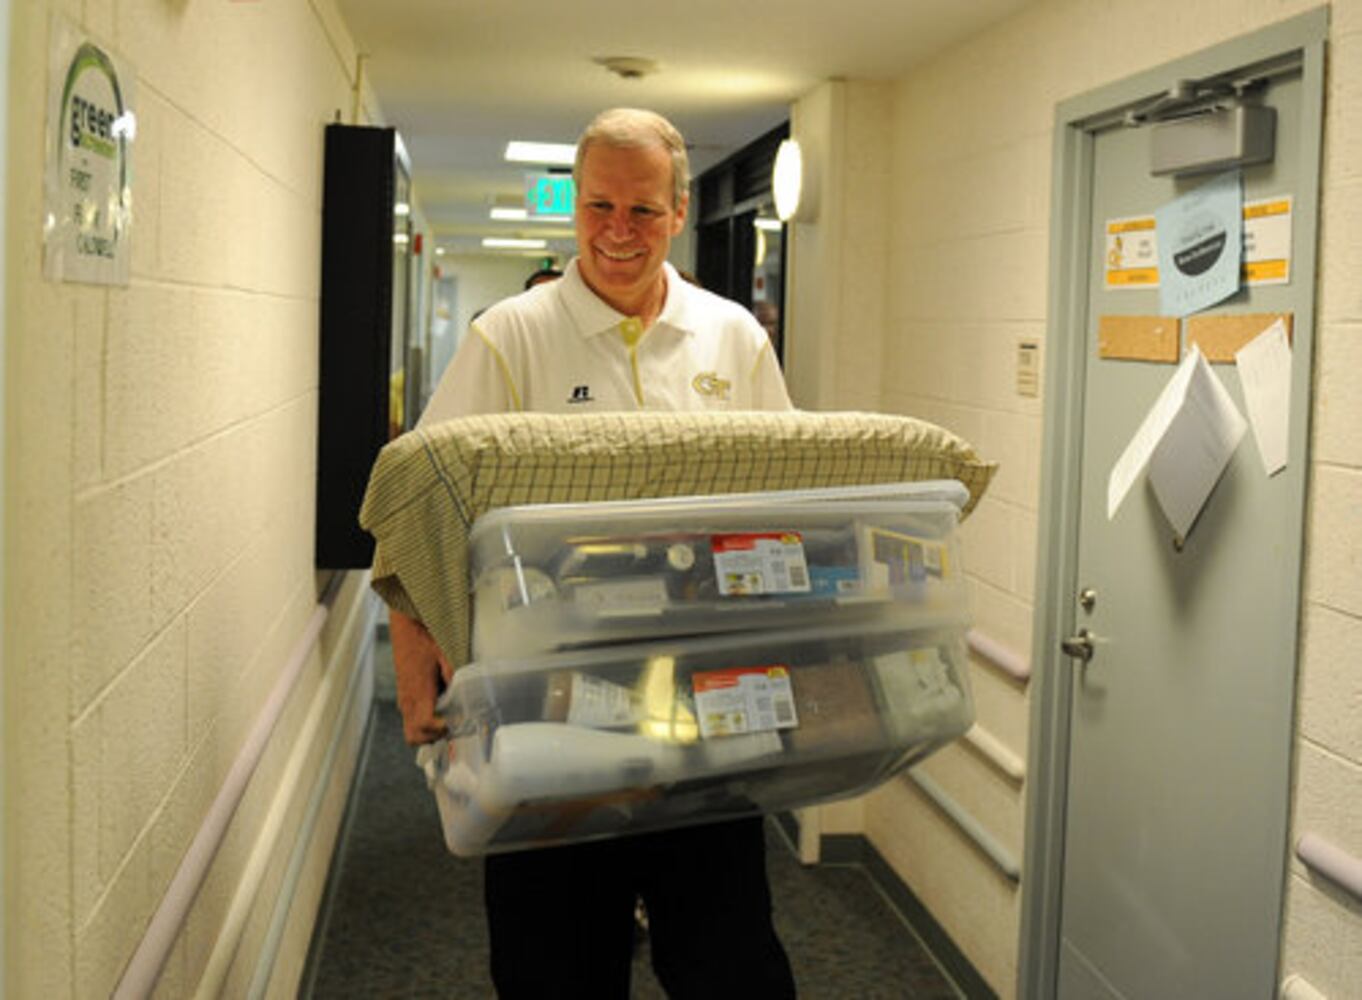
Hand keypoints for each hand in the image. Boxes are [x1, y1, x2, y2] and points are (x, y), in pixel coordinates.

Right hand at [389, 608, 453, 744]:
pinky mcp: (403, 696)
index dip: (442, 729)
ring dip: (427, 733)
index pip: (425, 724)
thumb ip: (453, 676)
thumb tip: (464, 694)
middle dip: (433, 738)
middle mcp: (407, 700)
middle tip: (451, 727)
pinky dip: (422, 724)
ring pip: (410, 731)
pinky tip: (438, 712)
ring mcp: (403, 699)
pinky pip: (409, 719)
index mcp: (418, 690)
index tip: (455, 724)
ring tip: (446, 722)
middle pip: (414, 736)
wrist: (405, 627)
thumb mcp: (444, 654)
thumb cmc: (423, 638)